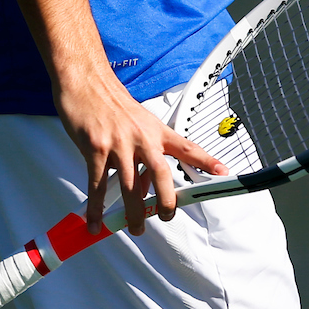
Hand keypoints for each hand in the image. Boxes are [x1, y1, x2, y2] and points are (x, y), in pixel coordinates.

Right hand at [55, 67, 227, 235]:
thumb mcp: (137, 124)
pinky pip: (98, 186)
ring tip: (135, 227)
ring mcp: (118, 144)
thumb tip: (146, 186)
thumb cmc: (112, 101)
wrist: (87, 81)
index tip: (222, 172)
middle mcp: (140, 137)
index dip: (205, 160)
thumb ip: (146, 153)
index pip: (186, 147)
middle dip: (165, 200)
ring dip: (133, 212)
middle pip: (161, 173)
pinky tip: (97, 222)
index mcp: (154, 130)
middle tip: (165, 216)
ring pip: (130, 187)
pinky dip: (97, 209)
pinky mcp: (96, 149)